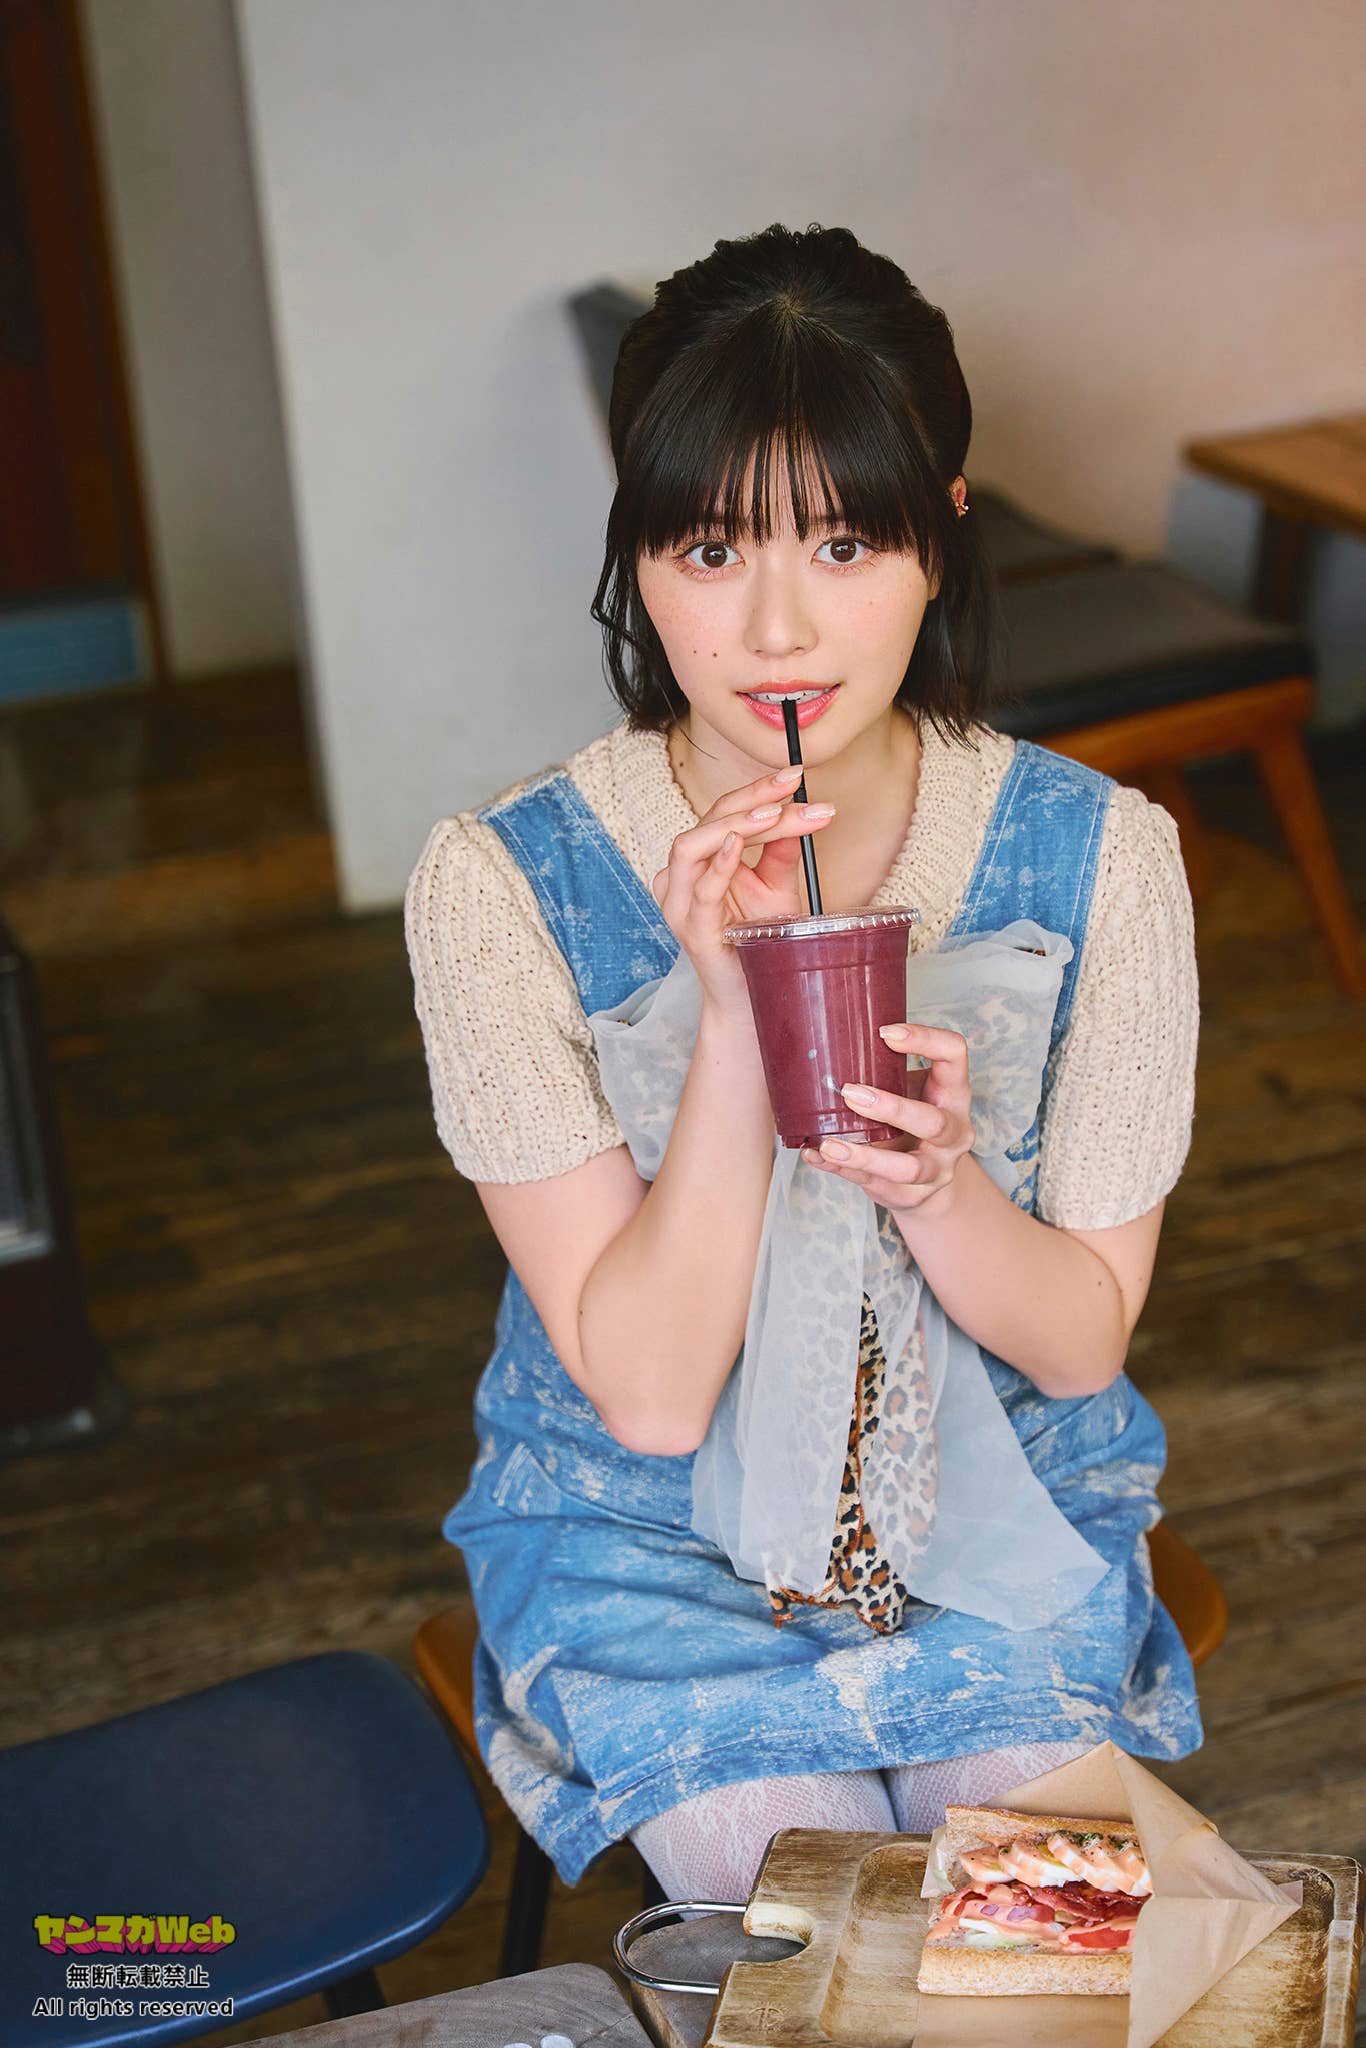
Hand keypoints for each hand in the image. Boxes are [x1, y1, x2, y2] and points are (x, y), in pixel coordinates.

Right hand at [650, 765, 835, 1019]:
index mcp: (700, 862)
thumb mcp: (777, 890)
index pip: (726, 814)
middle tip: (793, 785)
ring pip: (692, 845)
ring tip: (772, 811)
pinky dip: (719, 863)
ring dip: (734, 824)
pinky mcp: (692, 929)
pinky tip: (739, 844)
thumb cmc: (760, 946)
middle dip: (752, 798)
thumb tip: (803, 812)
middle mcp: (682, 877)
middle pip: (710, 820)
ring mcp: (681, 904)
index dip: (759, 791)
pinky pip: (700, 890)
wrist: (753, 1002)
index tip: (797, 776)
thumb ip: (781, 853)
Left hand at [799, 1023, 975, 1215]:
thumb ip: (884, 1074)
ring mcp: (937, 1169)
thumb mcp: (910, 1091)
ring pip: (907, 1169)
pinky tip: (816, 1155)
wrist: (930, 1180)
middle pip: (933, 1122)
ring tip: (829, 1144)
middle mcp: (954, 1132)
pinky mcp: (912, 1195)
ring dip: (865, 1156)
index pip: (954, 1055)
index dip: (927, 1040)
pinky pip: (875, 1185)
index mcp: (953, 1093)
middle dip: (891, 1108)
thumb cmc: (913, 1121)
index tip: (885, 1032)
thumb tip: (826, 1050)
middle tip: (850, 1093)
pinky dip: (841, 1170)